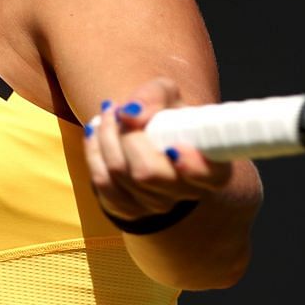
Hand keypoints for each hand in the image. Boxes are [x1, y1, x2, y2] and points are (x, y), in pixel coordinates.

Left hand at [82, 77, 230, 224]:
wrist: (148, 138)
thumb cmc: (167, 117)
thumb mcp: (168, 96)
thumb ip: (155, 96)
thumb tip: (130, 114)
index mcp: (211, 167)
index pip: (208, 176)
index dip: (191, 165)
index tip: (173, 145)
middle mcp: (186, 192)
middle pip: (147, 173)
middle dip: (127, 136)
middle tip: (120, 111)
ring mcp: (156, 205)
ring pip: (119, 175)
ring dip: (106, 138)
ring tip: (108, 115)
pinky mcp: (129, 209)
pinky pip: (102, 183)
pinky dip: (93, 153)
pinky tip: (95, 134)